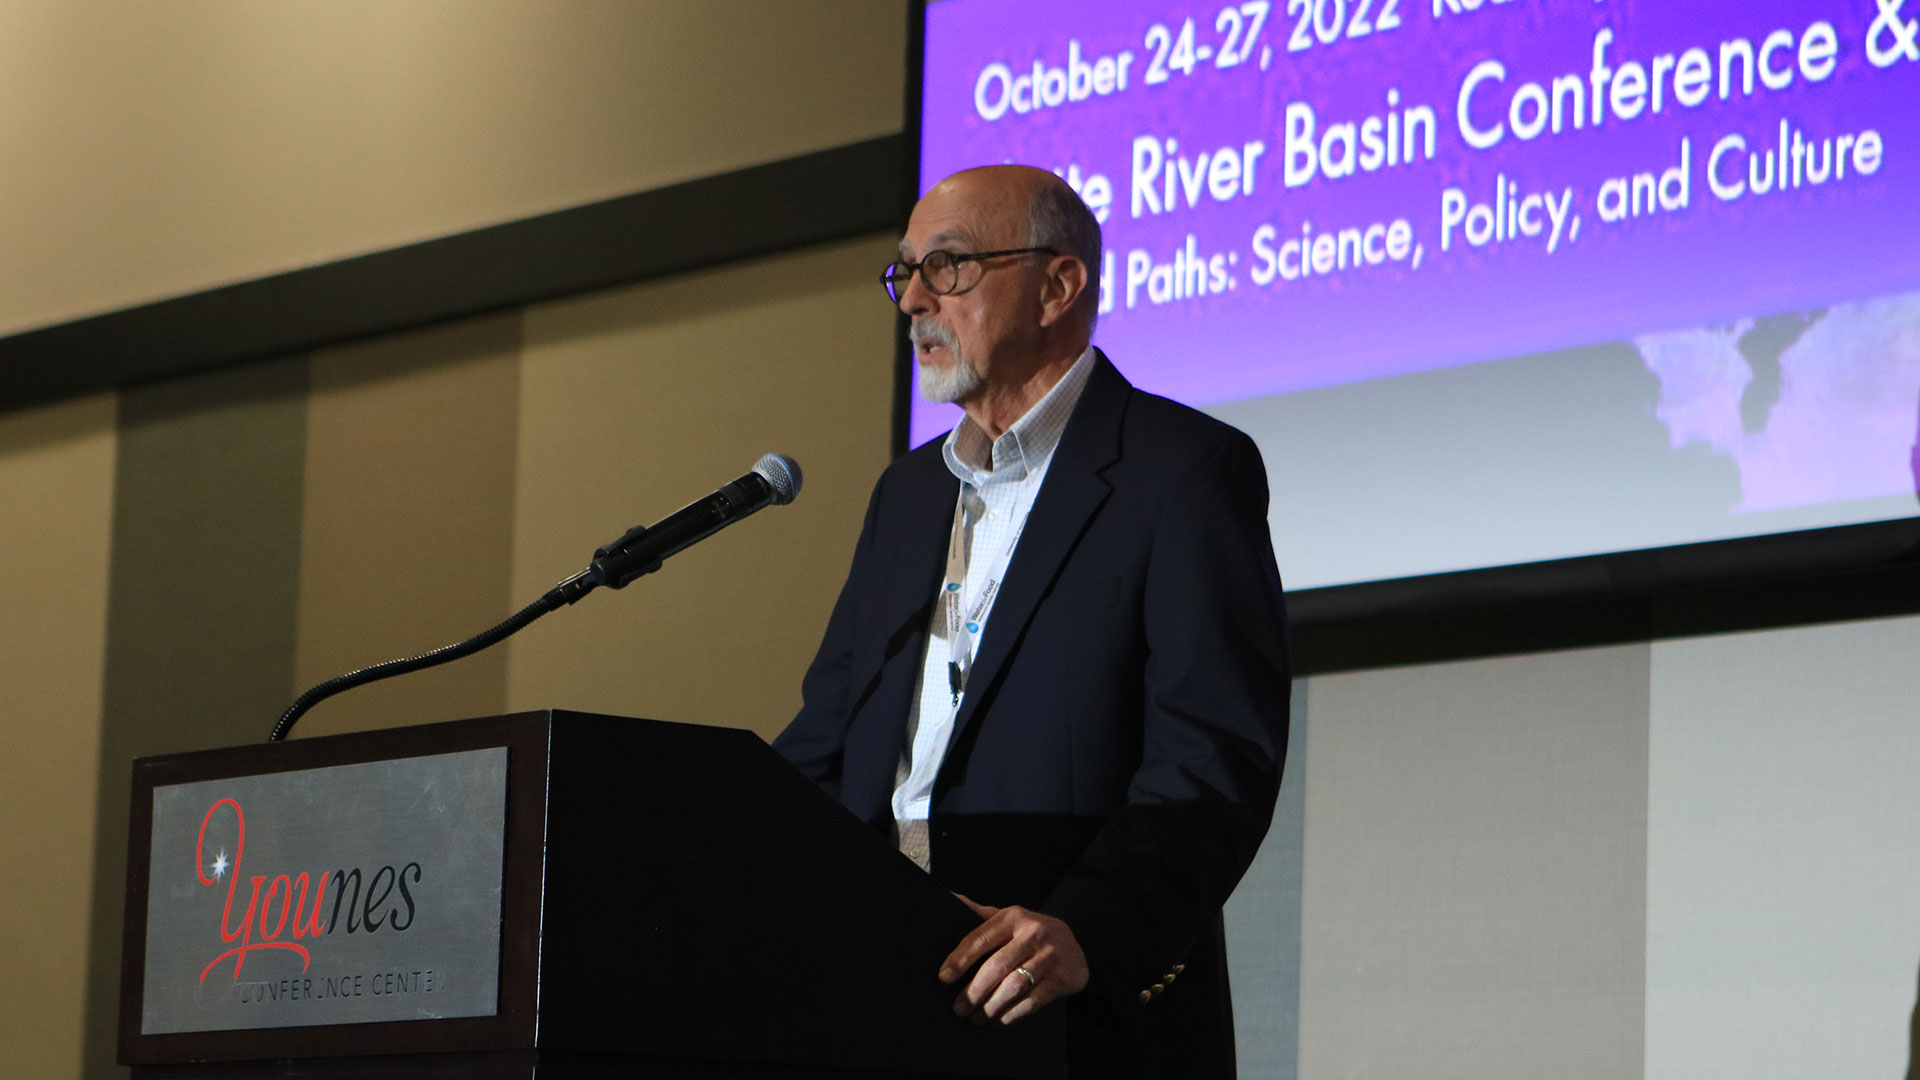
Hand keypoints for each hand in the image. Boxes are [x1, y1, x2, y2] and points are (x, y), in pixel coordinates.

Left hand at [939, 894, 1088, 1024]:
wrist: (1076, 945)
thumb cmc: (1032, 933)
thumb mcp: (1009, 918)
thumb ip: (981, 914)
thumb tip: (952, 900)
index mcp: (1013, 917)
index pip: (980, 938)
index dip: (959, 959)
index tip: (944, 977)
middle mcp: (1032, 934)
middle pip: (996, 967)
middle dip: (973, 991)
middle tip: (959, 1008)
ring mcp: (1049, 956)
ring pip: (1013, 986)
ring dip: (990, 1007)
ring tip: (976, 1018)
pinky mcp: (1062, 978)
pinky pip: (1032, 1001)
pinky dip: (1012, 1014)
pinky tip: (999, 1020)